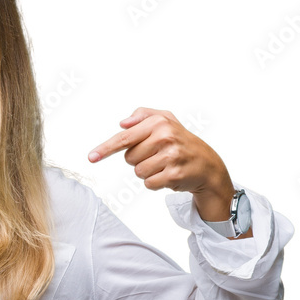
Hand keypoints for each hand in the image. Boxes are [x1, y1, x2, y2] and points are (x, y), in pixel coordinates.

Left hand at [87, 107, 239, 223]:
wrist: (208, 165)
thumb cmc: (181, 141)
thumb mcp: (166, 120)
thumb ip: (143, 115)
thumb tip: (123, 123)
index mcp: (159, 122)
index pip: (124, 137)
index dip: (105, 149)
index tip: (91, 158)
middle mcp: (165, 137)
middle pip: (129, 158)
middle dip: (139, 159)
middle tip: (158, 155)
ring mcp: (171, 156)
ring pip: (138, 172)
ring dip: (148, 172)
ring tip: (165, 165)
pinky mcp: (173, 174)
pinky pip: (148, 183)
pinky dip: (156, 182)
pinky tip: (169, 174)